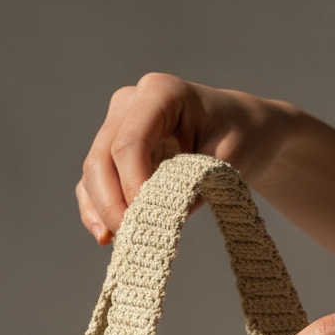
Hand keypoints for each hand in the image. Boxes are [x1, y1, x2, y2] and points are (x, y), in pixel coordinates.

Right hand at [77, 73, 293, 243]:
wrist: (242, 131)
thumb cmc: (239, 140)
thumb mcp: (225, 161)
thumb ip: (189, 185)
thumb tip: (153, 218)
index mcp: (160, 93)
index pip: (129, 143)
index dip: (132, 185)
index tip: (145, 219)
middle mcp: (130, 103)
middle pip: (101, 158)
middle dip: (112, 203)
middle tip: (131, 237)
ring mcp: (117, 124)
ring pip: (92, 172)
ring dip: (101, 210)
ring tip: (120, 242)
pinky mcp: (113, 150)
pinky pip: (93, 182)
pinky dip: (96, 209)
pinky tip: (107, 237)